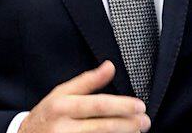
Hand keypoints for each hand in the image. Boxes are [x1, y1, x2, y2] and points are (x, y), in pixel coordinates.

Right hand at [18, 60, 149, 132]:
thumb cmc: (47, 115)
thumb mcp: (62, 93)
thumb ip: (88, 81)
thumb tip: (110, 66)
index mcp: (63, 106)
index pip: (98, 105)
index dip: (122, 106)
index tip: (140, 106)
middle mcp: (63, 127)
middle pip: (103, 127)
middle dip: (128, 124)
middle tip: (145, 121)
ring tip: (137, 131)